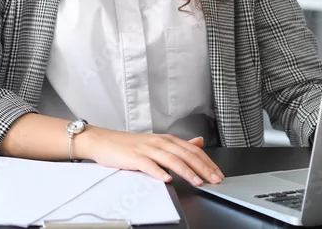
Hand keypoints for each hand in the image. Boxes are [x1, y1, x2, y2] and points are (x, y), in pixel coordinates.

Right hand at [76, 128, 223, 185]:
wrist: (104, 140)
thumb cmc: (130, 144)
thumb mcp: (158, 142)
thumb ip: (179, 144)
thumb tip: (199, 142)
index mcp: (167, 139)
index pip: (193, 150)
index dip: (207, 162)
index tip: (218, 174)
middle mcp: (160, 142)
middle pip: (186, 155)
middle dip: (203, 168)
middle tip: (215, 180)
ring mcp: (147, 149)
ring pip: (171, 159)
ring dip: (186, 171)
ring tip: (197, 181)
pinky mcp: (134, 157)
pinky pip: (148, 165)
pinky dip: (159, 172)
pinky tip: (167, 179)